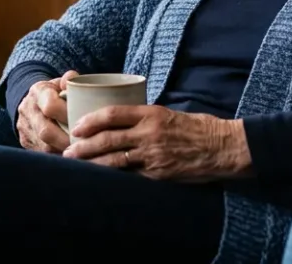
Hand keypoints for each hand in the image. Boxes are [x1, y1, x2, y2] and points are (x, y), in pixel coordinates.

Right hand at [16, 70, 78, 153]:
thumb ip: (70, 80)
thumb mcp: (60, 82)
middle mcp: (27, 110)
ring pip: (43, 147)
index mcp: (37, 92)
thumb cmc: (54, 92)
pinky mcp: (26, 143)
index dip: (67, 116)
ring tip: (82, 155)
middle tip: (86, 145)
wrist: (32, 102)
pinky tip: (72, 160)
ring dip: (64, 152)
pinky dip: (59, 158)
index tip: (84, 122)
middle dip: (67, 140)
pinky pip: (42, 154)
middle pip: (45, 131)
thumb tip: (73, 79)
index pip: (50, 106)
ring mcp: (24, 128)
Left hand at [62, 104, 251, 180]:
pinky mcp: (158, 174)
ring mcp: (153, 155)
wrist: (223, 147)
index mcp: (151, 114)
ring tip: (77, 164)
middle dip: (84, 145)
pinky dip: (115, 176)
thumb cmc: (197, 127)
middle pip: (108, 138)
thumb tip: (120, 121)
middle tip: (68, 149)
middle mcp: (149, 134)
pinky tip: (101, 177)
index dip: (91, 120)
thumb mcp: (168, 113)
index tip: (77, 126)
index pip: (113, 114)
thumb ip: (144, 117)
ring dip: (93, 162)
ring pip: (115, 160)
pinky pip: (131, 175)